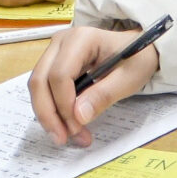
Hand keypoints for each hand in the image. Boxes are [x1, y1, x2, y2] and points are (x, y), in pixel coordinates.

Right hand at [29, 26, 160, 146]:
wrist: (139, 49)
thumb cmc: (136, 59)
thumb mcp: (129, 78)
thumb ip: (104, 95)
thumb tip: (78, 116)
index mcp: (81, 38)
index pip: (60, 74)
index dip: (64, 105)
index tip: (77, 127)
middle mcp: (61, 41)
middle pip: (40, 80)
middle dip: (48, 114)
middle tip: (63, 139)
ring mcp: (55, 51)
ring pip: (37, 86)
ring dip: (47, 114)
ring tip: (66, 136)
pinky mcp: (54, 62)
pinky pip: (44, 88)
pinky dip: (51, 108)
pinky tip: (65, 124)